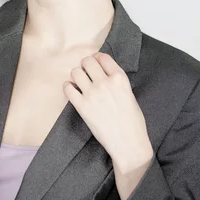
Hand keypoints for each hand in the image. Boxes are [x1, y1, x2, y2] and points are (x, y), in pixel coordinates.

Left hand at [63, 52, 152, 171]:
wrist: (128, 142)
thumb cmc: (132, 121)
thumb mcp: (129, 94)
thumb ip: (116, 82)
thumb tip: (102, 73)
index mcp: (120, 79)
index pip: (103, 58)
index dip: (97, 58)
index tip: (95, 62)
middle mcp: (105, 83)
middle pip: (87, 61)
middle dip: (85, 65)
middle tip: (86, 73)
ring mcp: (92, 94)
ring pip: (75, 72)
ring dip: (76, 75)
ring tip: (80, 83)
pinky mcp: (81, 106)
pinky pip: (67, 88)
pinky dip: (68, 87)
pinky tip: (73, 91)